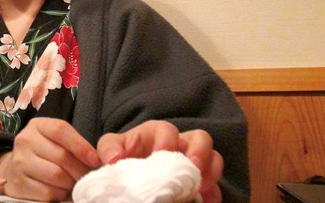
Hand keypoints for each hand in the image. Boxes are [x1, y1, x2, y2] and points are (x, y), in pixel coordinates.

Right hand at [0, 117, 100, 201]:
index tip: (95, 160)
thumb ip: (74, 144)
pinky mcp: (18, 183)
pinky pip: (47, 192)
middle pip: (62, 156)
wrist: (15, 169)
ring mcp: (19, 162)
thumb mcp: (56, 141)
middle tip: (87, 178)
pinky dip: (58, 194)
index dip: (81, 146)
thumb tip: (100, 159)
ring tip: (71, 183)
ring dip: (69, 184)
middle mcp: (25, 140)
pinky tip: (58, 190)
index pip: (61, 130)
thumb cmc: (44, 154)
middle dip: (80, 170)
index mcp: (38, 126)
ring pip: (56, 176)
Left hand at [96, 120, 223, 202]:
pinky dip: (213, 194)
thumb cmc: (120, 155)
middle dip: (199, 153)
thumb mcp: (111, 148)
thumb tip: (115, 159)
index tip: (161, 154)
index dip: (166, 140)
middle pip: (201, 138)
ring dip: (210, 172)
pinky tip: (206, 201)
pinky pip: (215, 185)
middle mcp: (179, 144)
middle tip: (192, 169)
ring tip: (199, 189)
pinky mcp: (200, 182)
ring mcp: (193, 162)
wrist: (128, 177)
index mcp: (156, 134)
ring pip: (213, 159)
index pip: (166, 129)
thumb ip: (109, 149)